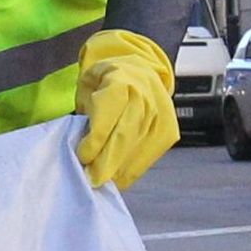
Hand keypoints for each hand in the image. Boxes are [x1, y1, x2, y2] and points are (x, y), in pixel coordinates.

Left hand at [75, 29, 177, 188]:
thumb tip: (82, 145)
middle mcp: (145, 101)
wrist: (141, 69)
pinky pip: (147, 159)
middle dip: (105, 163)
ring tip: (100, 181)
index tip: (82, 157)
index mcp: (122, 83)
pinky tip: (116, 177)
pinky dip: (130, 171)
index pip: (107, 119)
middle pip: (123, 139)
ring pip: (136, 151)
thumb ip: (87, 110)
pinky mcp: (168, 134)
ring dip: (116, 170)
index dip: (94, 142)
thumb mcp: (90, 83)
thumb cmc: (107, 79)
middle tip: (90, 180)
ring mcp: (160, 118)